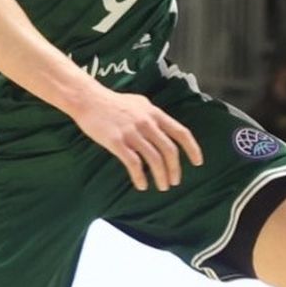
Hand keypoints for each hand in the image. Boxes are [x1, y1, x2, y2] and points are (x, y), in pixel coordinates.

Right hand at [70, 87, 201, 191]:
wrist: (88, 99)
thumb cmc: (112, 102)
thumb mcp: (139, 103)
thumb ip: (153, 116)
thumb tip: (165, 128)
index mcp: (154, 113)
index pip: (181, 133)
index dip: (192, 149)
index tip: (198, 163)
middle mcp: (147, 123)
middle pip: (169, 150)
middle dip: (174, 169)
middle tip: (174, 181)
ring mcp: (132, 132)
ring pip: (154, 159)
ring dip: (160, 176)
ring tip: (161, 186)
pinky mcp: (116, 142)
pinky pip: (134, 164)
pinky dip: (140, 177)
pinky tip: (141, 184)